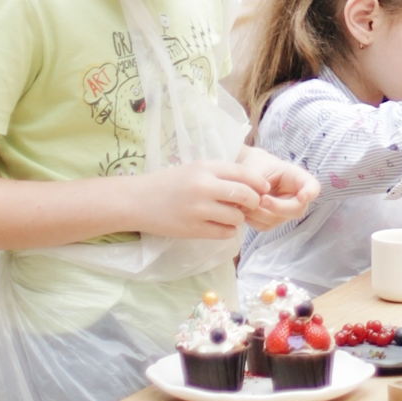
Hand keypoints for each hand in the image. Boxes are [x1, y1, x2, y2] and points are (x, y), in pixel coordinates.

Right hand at [137, 160, 274, 238]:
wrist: (136, 200)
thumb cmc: (167, 183)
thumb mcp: (194, 169)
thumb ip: (219, 174)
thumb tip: (251, 186)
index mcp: (205, 167)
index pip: (244, 173)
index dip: (258, 182)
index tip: (264, 188)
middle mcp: (204, 186)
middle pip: (245, 196)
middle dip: (253, 202)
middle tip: (250, 206)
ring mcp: (198, 209)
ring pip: (236, 217)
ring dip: (238, 218)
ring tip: (229, 216)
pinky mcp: (193, 229)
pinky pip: (224, 233)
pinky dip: (227, 231)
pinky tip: (220, 226)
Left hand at [235, 147, 320, 230]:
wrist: (249, 173)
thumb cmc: (258, 166)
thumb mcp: (259, 169)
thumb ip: (258, 183)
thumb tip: (257, 201)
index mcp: (298, 179)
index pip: (313, 187)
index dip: (310, 193)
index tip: (303, 196)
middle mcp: (297, 198)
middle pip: (296, 209)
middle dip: (277, 207)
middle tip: (261, 199)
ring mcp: (286, 212)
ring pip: (277, 220)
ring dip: (259, 212)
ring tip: (244, 200)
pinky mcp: (273, 221)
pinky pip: (264, 226)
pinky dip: (252, 219)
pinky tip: (244, 208)